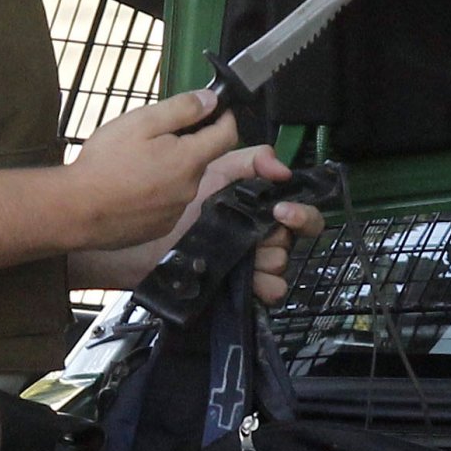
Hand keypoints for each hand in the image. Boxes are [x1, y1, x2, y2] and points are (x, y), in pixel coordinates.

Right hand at [67, 90, 237, 250]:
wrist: (75, 210)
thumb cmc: (105, 163)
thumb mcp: (141, 122)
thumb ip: (181, 109)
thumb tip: (211, 100)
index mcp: (190, 160)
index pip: (228, 136)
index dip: (225, 118)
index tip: (216, 109)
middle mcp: (190, 189)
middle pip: (201, 158)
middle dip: (186, 144)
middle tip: (153, 136)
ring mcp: (175, 212)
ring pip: (183, 181)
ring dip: (170, 169)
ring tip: (135, 163)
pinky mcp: (160, 227)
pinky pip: (167, 203)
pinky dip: (157, 192)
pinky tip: (131, 187)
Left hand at [192, 146, 325, 304]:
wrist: (148, 240)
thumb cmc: (180, 205)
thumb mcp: (214, 172)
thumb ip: (251, 160)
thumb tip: (285, 170)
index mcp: (260, 210)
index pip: (300, 212)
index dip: (301, 213)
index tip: (282, 211)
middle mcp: (262, 236)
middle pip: (291, 240)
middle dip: (277, 238)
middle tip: (256, 238)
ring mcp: (253, 264)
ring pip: (282, 264)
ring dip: (266, 261)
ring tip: (241, 259)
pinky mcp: (243, 288)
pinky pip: (274, 290)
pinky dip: (265, 286)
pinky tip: (249, 280)